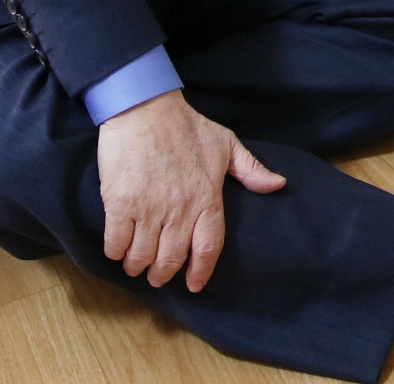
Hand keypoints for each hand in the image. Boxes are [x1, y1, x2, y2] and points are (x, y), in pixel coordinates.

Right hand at [98, 89, 285, 292]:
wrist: (146, 109)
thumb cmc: (187, 127)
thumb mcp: (227, 144)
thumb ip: (251, 170)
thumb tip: (278, 185)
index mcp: (207, 198)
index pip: (208, 247)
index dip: (200, 272)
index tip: (194, 285)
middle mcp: (179, 209)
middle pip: (171, 259)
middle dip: (163, 275)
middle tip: (158, 277)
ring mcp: (149, 208)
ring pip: (142, 256)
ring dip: (138, 266)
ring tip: (136, 265)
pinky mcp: (120, 203)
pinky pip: (116, 242)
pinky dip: (116, 252)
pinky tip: (118, 250)